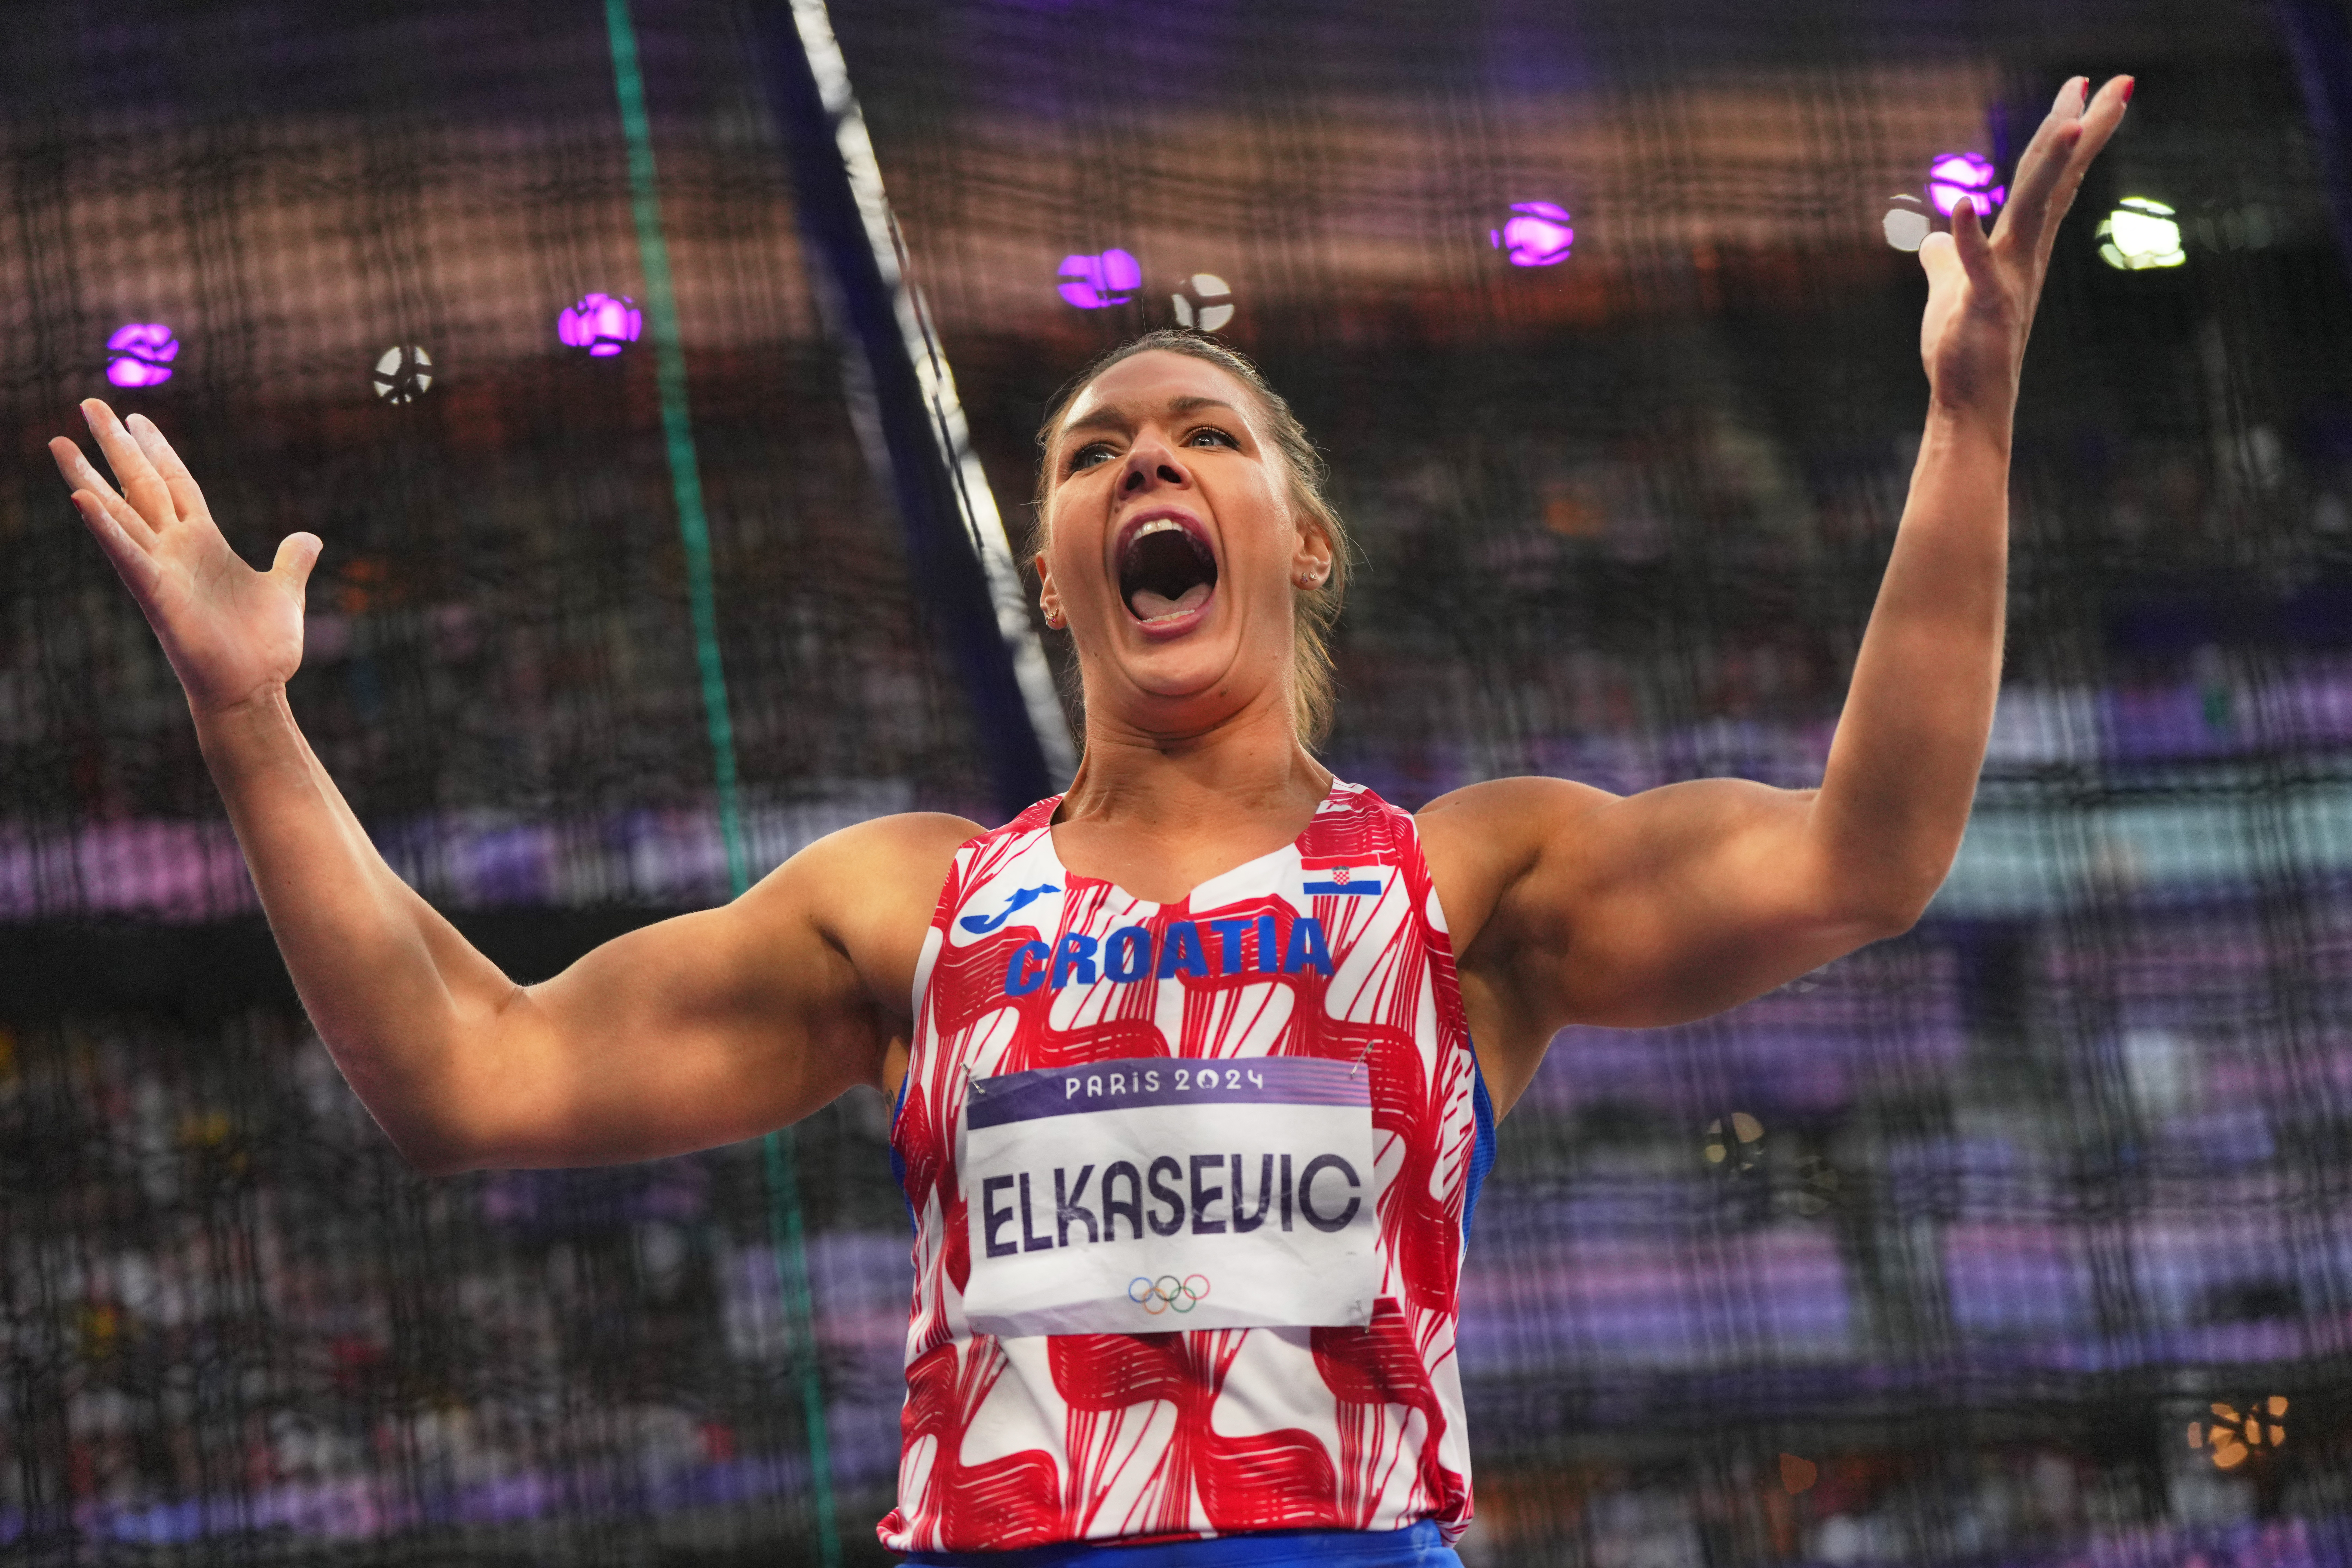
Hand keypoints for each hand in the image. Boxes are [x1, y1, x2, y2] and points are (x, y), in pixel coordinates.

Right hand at [50, 400, 321, 716]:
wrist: (254, 689)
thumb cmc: (263, 647)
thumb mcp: (285, 591)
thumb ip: (293, 561)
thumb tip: (309, 538)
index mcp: (204, 541)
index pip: (176, 482)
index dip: (158, 449)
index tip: (137, 417)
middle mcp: (176, 548)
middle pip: (141, 483)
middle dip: (116, 445)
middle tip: (89, 404)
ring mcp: (161, 569)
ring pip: (119, 512)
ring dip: (88, 477)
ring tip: (58, 441)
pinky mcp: (156, 594)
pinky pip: (126, 554)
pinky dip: (105, 528)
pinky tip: (82, 500)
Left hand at [1919, 74, 2132, 418]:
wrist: (1968, 405)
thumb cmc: (1964, 351)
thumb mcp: (1952, 293)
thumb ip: (1948, 261)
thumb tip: (1933, 237)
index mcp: (2020, 247)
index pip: (2052, 179)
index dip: (2068, 131)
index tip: (2084, 88)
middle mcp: (2026, 256)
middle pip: (2058, 180)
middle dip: (2083, 128)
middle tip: (2120, 80)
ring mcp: (2010, 281)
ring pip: (2034, 213)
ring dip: (2047, 168)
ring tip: (2067, 123)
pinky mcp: (1985, 310)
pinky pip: (1978, 269)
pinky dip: (1968, 238)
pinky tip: (1961, 206)